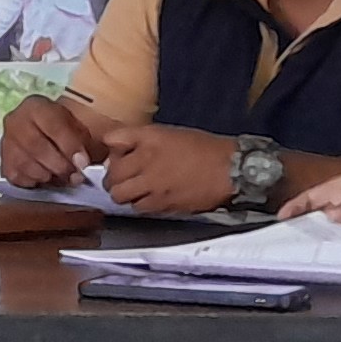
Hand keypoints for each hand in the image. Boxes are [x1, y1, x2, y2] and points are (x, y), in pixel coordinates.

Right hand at [0, 90, 103, 185]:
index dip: (70, 146)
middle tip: (76, 176)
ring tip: (63, 178)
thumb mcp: (75, 124)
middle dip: (60, 166)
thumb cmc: (62, 127)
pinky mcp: (4, 163)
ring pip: (28, 166)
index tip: (84, 162)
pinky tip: (46, 177)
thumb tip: (81, 163)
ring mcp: (6, 144)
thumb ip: (81, 140)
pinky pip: (19, 178)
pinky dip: (36, 182)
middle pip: (37, 148)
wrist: (40, 130)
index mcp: (35, 106)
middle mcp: (15, 122)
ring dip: (49, 176)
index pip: (52, 125)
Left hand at [98, 123, 240, 215]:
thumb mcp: (170, 133)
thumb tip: (117, 146)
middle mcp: (146, 160)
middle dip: (112, 177)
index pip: (111, 139)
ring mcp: (152, 184)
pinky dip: (139, 204)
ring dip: (123, 193)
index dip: (110, 149)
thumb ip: (141, 139)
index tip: (115, 155)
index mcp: (150, 138)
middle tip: (121, 178)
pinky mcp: (162, 204)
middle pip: (110, 174)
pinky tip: (149, 198)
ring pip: (119, 195)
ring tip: (134, 190)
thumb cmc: (204, 149)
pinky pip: (138, 208)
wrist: (230, 169)